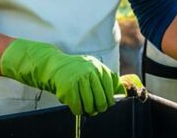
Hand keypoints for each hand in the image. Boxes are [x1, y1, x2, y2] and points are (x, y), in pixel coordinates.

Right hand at [0, 39, 118, 116]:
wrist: (53, 66)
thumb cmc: (76, 70)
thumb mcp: (93, 68)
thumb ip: (107, 78)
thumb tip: (122, 92)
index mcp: (99, 68)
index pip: (111, 89)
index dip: (109, 99)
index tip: (106, 103)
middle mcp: (91, 72)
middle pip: (102, 100)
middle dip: (99, 108)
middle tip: (95, 109)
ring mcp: (80, 79)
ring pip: (90, 105)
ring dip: (88, 110)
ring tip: (85, 108)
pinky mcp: (69, 87)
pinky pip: (78, 107)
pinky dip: (77, 110)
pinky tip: (75, 105)